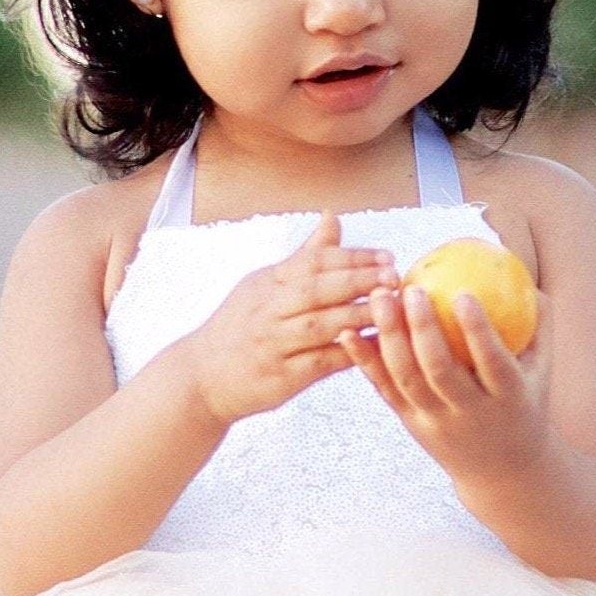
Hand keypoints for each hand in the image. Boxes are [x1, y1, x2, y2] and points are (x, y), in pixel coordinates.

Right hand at [183, 213, 399, 428]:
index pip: (312, 262)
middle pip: (318, 289)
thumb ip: (305, 256)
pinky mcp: (281, 376)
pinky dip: (349, 353)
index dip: (352, 257)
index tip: (386, 256)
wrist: (201, 378)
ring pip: (321, 325)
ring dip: (359, 314)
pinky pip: (320, 362)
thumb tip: (333, 217)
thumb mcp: (264, 285)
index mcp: (267, 283)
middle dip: (359, 280)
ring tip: (392, 307)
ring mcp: (273, 344)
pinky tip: (376, 347)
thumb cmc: (240, 328)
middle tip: (394, 276)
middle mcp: (268, 310)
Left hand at [338, 277, 554, 495]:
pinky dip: (365, 361)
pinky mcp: (411, 424)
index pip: (493, 363)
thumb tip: (528, 280)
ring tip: (381, 297)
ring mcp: (436, 422)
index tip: (463, 293)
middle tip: (412, 289)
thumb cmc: (523, 406)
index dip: (478, 332)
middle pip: (441, 371)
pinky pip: (385, 390)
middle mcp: (470, 414)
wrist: (502, 473)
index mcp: (509, 400)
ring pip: (407, 379)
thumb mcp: (541, 374)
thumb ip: (538, 328)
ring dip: (390, 337)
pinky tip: (348, 332)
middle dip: (424, 330)